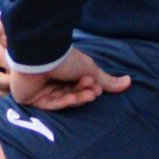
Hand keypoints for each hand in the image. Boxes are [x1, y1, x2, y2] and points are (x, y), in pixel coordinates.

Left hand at [8, 46, 131, 112]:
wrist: (42, 54)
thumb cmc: (65, 58)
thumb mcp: (90, 69)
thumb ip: (106, 80)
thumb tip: (129, 82)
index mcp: (60, 71)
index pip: (75, 86)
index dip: (88, 88)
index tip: (98, 87)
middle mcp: (49, 80)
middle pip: (69, 94)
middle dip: (84, 93)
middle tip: (94, 90)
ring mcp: (38, 90)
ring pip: (62, 100)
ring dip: (77, 97)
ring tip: (89, 92)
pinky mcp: (28, 98)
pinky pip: (50, 105)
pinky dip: (64, 102)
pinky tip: (75, 97)